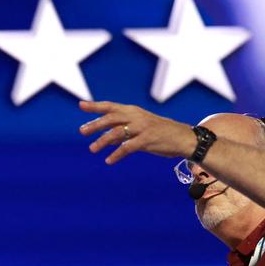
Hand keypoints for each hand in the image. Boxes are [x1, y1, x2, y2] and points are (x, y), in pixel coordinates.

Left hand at [79, 100, 194, 164]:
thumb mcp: (141, 126)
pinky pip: (128, 147)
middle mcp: (136, 117)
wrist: (184, 138)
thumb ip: (124, 130)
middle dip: (95, 124)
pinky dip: (116, 154)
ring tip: (92, 149)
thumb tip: (104, 139)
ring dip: (102, 141)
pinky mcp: (147, 140)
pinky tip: (109, 160)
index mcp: (134, 111)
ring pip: (116, 133)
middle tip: (82, 131)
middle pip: (110, 118)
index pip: (111, 106)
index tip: (80, 105)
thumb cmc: (161, 133)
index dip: (95, 105)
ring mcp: (142, 128)